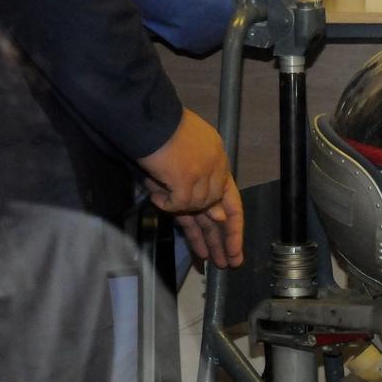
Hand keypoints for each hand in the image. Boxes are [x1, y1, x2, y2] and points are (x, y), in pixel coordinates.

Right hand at [137, 109, 243, 267]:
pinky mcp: (186, 179)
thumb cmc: (161, 133)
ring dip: (192, 228)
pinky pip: (178, 206)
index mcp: (219, 161)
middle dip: (225, 241)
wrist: (148, 118)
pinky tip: (156, 195)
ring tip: (195, 247)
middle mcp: (217, 168)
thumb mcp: (183, 160)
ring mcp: (204, 174)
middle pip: (223, 213)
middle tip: (230, 264)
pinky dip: (166, 204)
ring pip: (200, 213)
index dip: (233, 226)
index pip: (231, 200)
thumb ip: (196, 187)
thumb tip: (212, 216)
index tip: (234, 247)